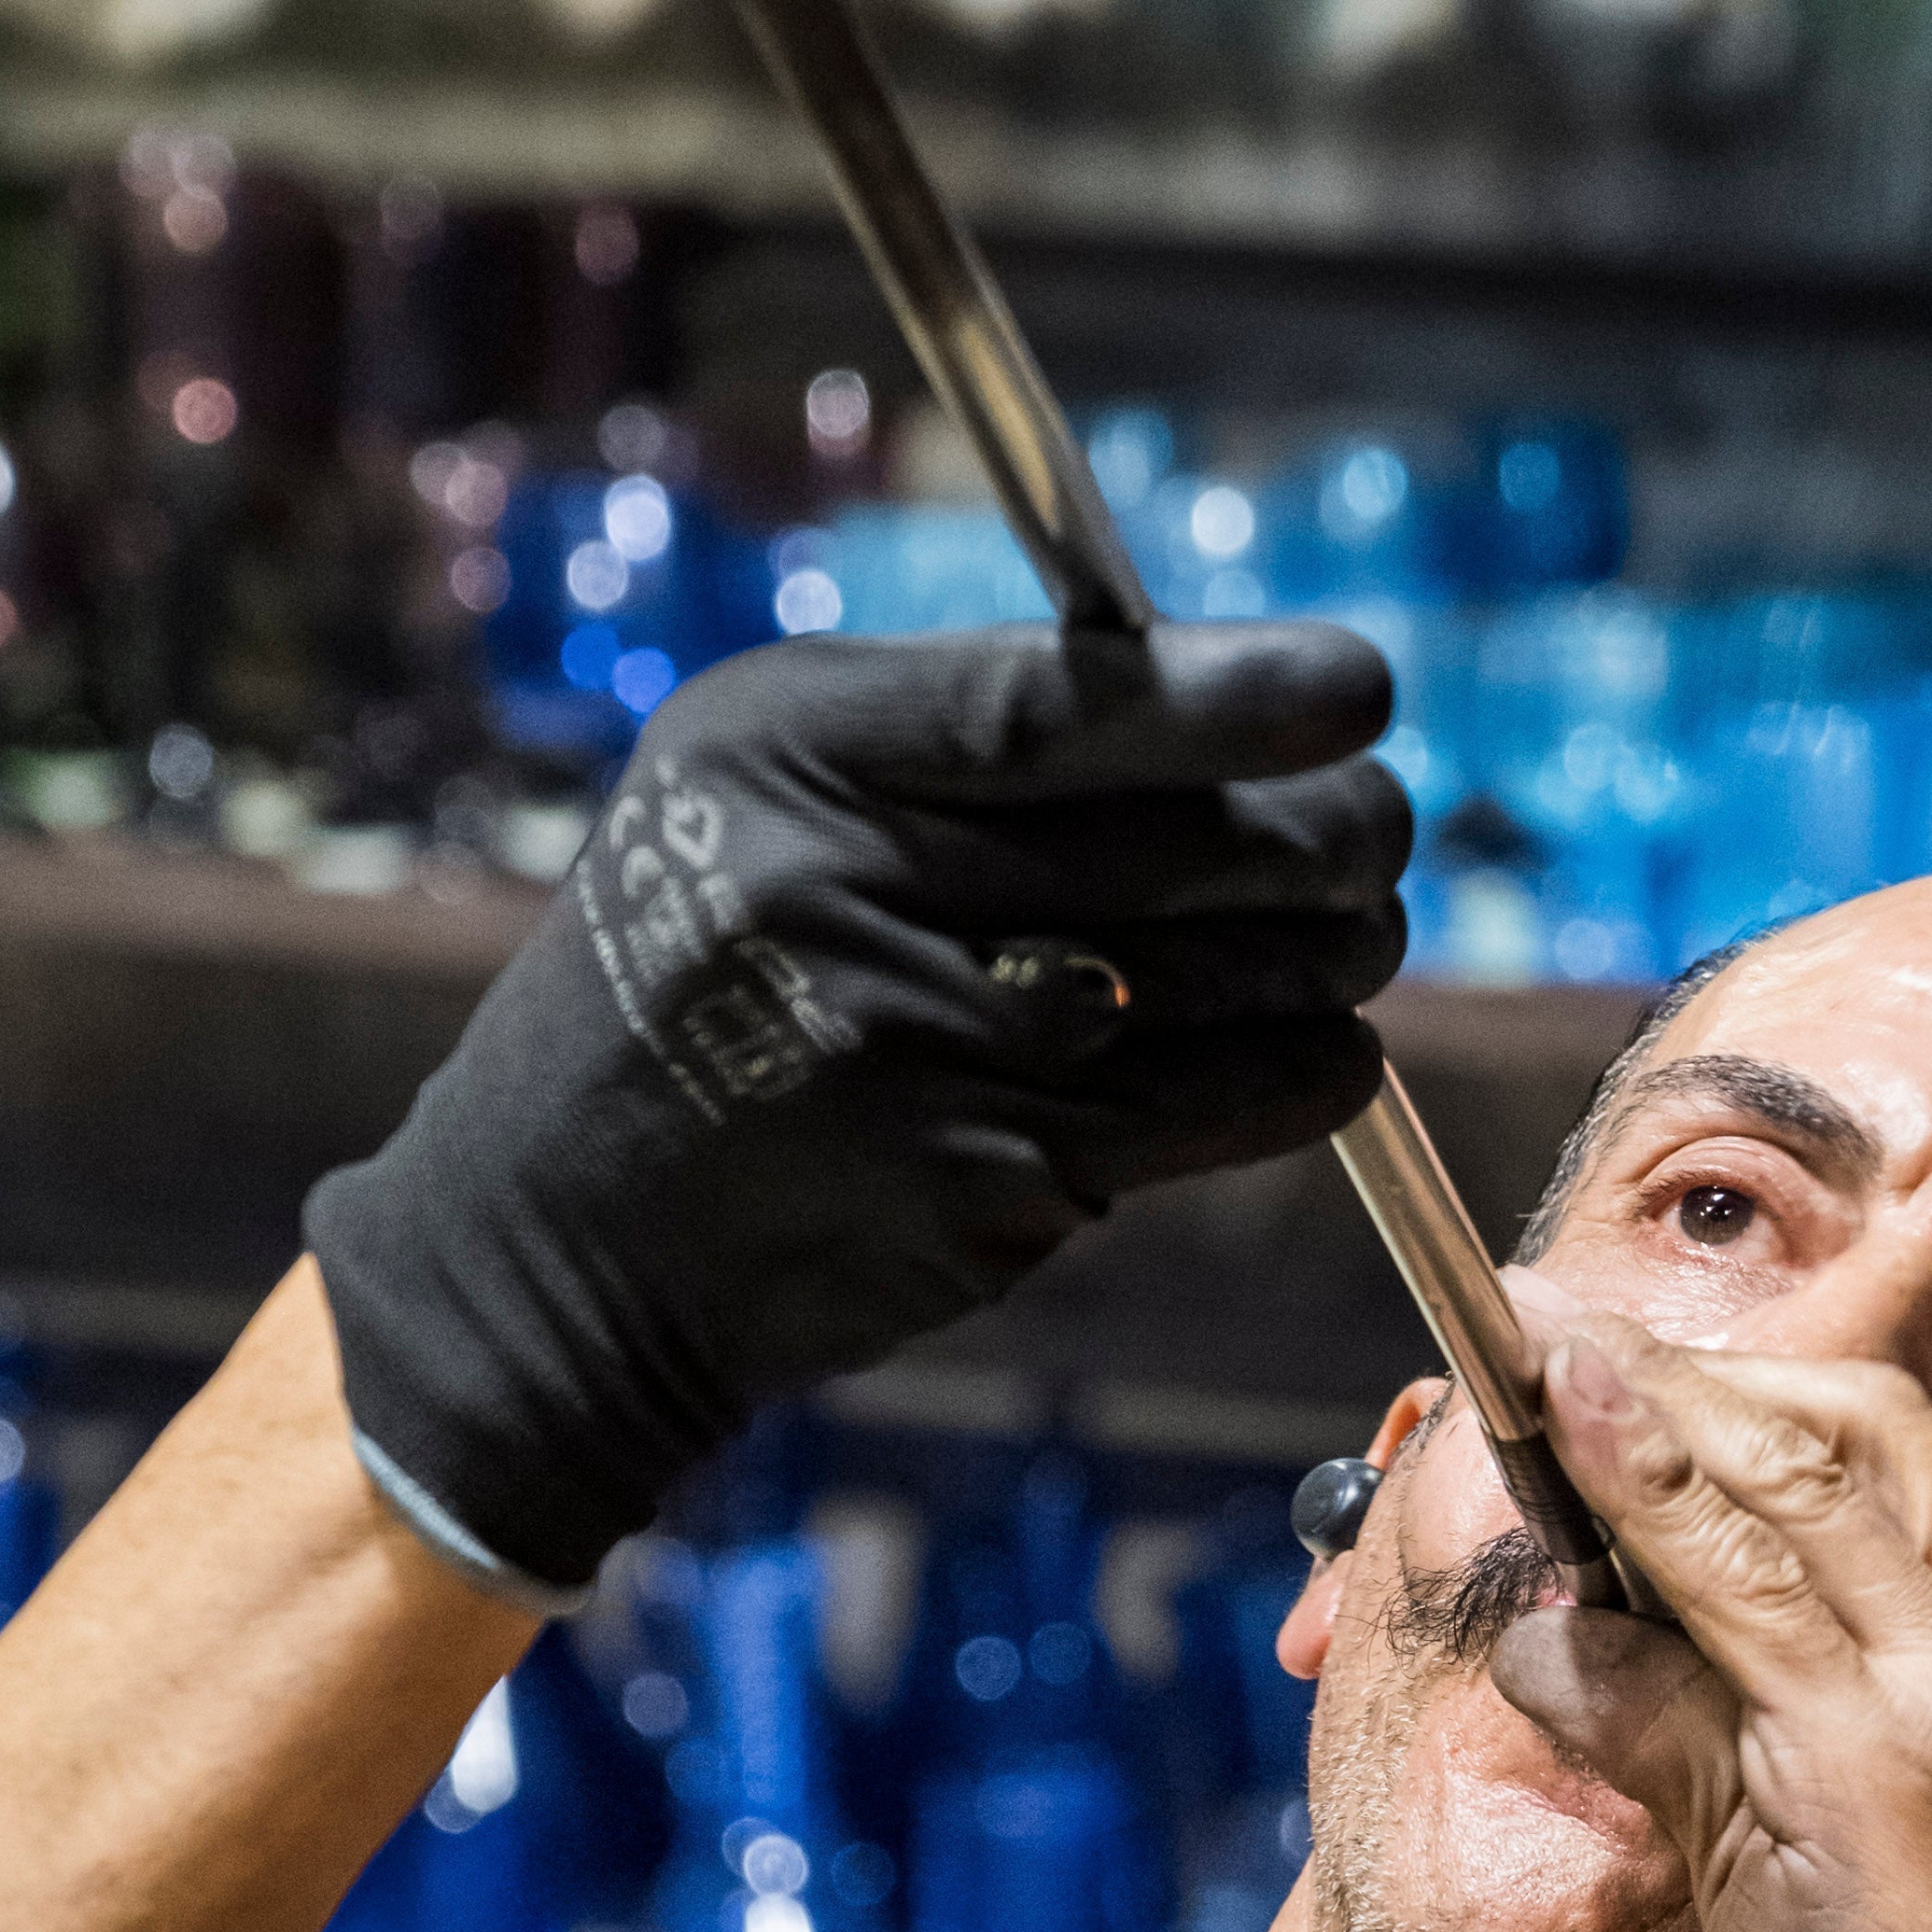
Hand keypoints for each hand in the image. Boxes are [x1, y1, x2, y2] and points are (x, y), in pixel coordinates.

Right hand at [308, 621, 1406, 1591]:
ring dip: (1330, 953)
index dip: (1242, 698)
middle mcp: (841, 889)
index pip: (1063, 705)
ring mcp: (915, 1053)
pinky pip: (1218, 1108)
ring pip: (1231, 978)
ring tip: (1343, 934)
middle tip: (1375, 828)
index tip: (1362, 690)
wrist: (556, 1241)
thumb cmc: (701, 978)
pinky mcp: (979, 1187)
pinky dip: (1301, 1073)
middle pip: (1182, 843)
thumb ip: (958, 737)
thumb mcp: (755, 795)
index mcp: (784, 752)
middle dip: (1331, 833)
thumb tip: (1235, 703)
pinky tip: (1318, 1048)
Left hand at [1488, 1325, 1931, 1931]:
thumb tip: (1597, 1628)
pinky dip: (1606, 1597)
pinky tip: (1538, 1602)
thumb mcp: (1880, 1840)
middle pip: (1838, 1437)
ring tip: (1526, 1376)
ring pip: (1766, 1507)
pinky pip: (1703, 1644)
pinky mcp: (1859, 1777)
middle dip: (1687, 1375)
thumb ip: (1754, 1715)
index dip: (1759, 1386)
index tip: (1639, 1360)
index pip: (1900, 1451)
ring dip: (1630, 1432)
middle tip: (1558, 1336)